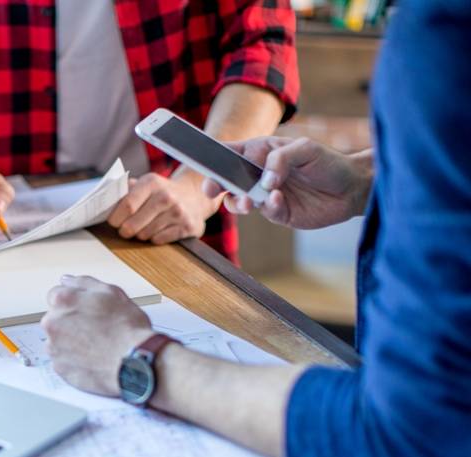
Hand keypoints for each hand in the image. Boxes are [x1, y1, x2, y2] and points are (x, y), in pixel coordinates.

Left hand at [41, 276, 153, 396]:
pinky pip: (64, 361)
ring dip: (72, 342)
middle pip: (56, 319)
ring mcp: (54, 348)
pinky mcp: (60, 369)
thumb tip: (67, 280)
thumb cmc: (127, 328)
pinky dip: (75, 360)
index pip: (55, 295)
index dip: (74, 302)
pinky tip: (93, 358)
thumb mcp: (111, 292)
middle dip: (71, 322)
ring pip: (59, 341)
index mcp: (62, 301)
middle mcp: (52, 324)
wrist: (135, 362)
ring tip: (97, 345)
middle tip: (95, 329)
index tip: (86, 310)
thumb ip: (83, 283)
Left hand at [107, 173, 215, 243]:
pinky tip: (159, 229)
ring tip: (146, 226)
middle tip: (126, 229)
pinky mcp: (187, 226)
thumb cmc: (161, 193)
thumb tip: (102, 200)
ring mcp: (178, 212)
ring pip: (145, 235)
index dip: (115, 218)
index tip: (113, 222)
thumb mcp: (144, 185)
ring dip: (140, 234)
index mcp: (151, 182)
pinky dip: (155, 238)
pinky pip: (159, 240)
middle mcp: (166, 196)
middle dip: (125, 230)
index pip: (126, 205)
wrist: (194, 196)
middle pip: (132, 225)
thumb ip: (124, 190)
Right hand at [202, 137, 372, 229]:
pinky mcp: (278, 213)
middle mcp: (258, 174)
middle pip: (226, 180)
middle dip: (215, 184)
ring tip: (246, 202)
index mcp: (260, 152)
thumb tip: (264, 180)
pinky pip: (265, 211)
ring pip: (238, 200)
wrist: (353, 188)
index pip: (230, 152)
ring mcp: (266, 195)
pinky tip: (278, 199)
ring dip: (237, 202)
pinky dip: (267, 206)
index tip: (199, 160)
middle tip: (212, 189)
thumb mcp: (306, 149)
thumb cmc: (329, 162)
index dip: (212, 156)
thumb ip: (280, 159)